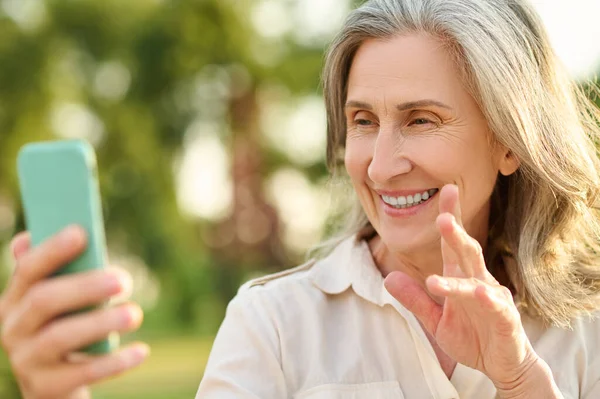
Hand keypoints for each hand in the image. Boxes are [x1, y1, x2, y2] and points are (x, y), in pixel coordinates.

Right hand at [0, 226, 148, 398]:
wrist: (53, 386)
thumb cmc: (64, 327)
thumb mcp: (59, 301)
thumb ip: (58, 271)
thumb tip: (51, 232)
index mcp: (15, 299)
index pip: (28, 270)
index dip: (52, 249)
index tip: (82, 231)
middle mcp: (13, 328)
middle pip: (44, 300)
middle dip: (85, 286)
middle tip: (123, 280)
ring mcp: (27, 360)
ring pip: (60, 337)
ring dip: (101, 323)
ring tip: (135, 314)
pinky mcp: (46, 388)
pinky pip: (82, 373)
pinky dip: (114, 362)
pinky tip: (141, 351)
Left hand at [384, 185, 537, 387]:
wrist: (502, 365)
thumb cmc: (471, 336)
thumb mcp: (435, 320)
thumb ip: (415, 300)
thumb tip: (388, 277)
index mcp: (460, 278)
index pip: (452, 244)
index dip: (450, 217)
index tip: (446, 189)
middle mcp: (477, 281)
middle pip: (465, 250)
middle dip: (454, 229)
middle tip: (440, 211)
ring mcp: (493, 299)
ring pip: (476, 274)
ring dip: (462, 253)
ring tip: (447, 232)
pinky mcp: (506, 319)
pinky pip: (497, 306)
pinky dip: (488, 298)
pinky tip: (480, 291)